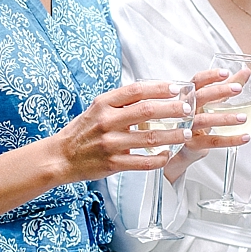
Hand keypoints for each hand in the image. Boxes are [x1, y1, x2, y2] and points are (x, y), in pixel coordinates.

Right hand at [50, 81, 192, 181]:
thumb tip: (152, 92)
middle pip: (146, 111)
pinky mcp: (113, 164)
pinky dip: (158, 159)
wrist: (61, 157)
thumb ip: (121, 102)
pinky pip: (142, 162)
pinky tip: (167, 155)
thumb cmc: (83, 131)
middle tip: (189, 108)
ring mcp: (110, 144)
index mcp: (103, 104)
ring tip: (186, 132)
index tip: (177, 87)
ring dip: (172, 135)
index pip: (136, 90)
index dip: (159, 87)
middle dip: (172, 109)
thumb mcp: (97, 109)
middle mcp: (106, 121)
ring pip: (149, 138)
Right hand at [166, 68, 248, 180]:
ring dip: (225, 118)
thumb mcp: (209, 101)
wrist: (179, 148)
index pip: (197, 81)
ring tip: (243, 117)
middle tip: (238, 88)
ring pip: (205, 120)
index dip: (210, 76)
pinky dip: (230, 140)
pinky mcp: (192, 145)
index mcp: (189, 96)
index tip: (225, 72)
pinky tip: (244, 137)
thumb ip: (227, 87)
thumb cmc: (195, 119)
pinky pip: (212, 141)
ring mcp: (186, 127)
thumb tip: (246, 71)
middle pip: (200, 97)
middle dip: (219, 91)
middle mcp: (185, 110)